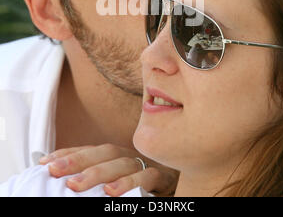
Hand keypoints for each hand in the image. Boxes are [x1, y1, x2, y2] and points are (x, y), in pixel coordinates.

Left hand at [39, 144, 177, 196]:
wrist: (177, 185)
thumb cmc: (143, 186)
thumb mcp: (117, 181)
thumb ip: (98, 178)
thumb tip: (64, 177)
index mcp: (117, 156)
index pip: (90, 150)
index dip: (68, 153)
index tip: (44, 162)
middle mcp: (130, 156)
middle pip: (103, 152)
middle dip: (77, 160)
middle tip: (53, 171)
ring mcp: (146, 163)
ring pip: (121, 163)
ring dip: (97, 173)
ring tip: (74, 186)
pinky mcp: (161, 177)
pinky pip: (146, 178)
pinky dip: (129, 183)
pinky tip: (112, 193)